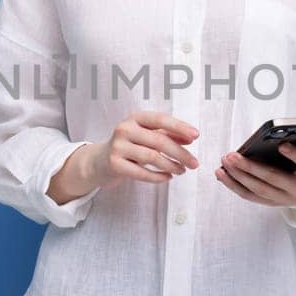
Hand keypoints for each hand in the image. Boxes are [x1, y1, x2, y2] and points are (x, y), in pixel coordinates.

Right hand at [83, 109, 200, 188]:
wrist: (99, 162)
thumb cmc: (128, 146)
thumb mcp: (146, 136)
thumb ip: (167, 135)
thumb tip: (190, 138)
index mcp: (135, 118)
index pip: (160, 119)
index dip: (179, 127)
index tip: (196, 136)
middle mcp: (124, 129)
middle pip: (159, 141)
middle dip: (180, 153)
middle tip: (194, 163)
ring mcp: (118, 147)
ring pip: (152, 157)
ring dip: (171, 166)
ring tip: (182, 171)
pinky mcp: (115, 164)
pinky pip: (142, 173)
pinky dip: (158, 176)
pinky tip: (167, 177)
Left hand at [216, 141, 295, 209]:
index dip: (295, 155)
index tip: (282, 145)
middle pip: (273, 178)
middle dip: (251, 167)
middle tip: (232, 156)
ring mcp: (283, 199)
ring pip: (257, 189)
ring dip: (238, 177)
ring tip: (224, 163)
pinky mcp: (271, 203)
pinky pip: (250, 196)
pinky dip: (234, 186)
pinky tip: (222, 175)